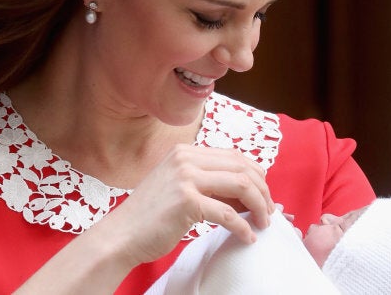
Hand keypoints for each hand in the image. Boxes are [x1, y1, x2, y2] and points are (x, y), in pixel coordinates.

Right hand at [105, 144, 274, 265]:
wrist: (121, 234)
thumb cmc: (150, 216)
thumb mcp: (179, 187)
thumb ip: (208, 183)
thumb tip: (247, 194)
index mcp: (185, 152)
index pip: (234, 156)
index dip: (256, 176)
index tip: (264, 195)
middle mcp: (185, 159)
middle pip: (243, 168)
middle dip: (263, 191)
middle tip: (269, 211)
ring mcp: (185, 178)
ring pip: (242, 186)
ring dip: (259, 207)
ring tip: (264, 223)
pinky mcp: (186, 202)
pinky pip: (228, 215)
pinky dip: (243, 228)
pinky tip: (248, 237)